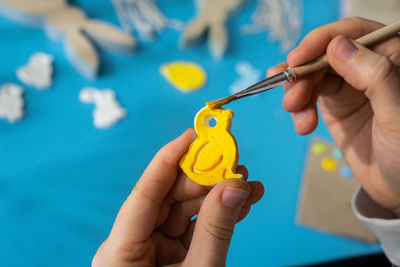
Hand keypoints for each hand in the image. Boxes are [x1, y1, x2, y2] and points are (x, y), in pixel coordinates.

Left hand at [92, 129, 263, 266]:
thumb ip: (217, 230)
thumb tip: (236, 188)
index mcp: (122, 250)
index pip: (145, 192)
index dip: (170, 158)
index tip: (194, 134)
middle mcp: (134, 245)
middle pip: (168, 198)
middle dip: (204, 178)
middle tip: (234, 162)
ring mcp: (152, 251)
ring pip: (184, 211)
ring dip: (216, 195)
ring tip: (247, 183)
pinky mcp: (170, 257)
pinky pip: (193, 228)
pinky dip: (216, 215)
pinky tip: (240, 201)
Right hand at [268, 17, 399, 215]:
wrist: (399, 188)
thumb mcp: (397, 114)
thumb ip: (374, 76)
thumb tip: (337, 46)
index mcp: (391, 58)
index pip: (351, 33)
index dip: (320, 41)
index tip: (297, 60)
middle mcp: (367, 67)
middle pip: (323, 55)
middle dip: (302, 75)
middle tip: (292, 100)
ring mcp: (349, 85)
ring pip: (312, 74)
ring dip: (296, 92)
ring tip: (295, 115)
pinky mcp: (335, 104)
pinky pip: (309, 95)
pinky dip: (299, 108)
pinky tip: (302, 124)